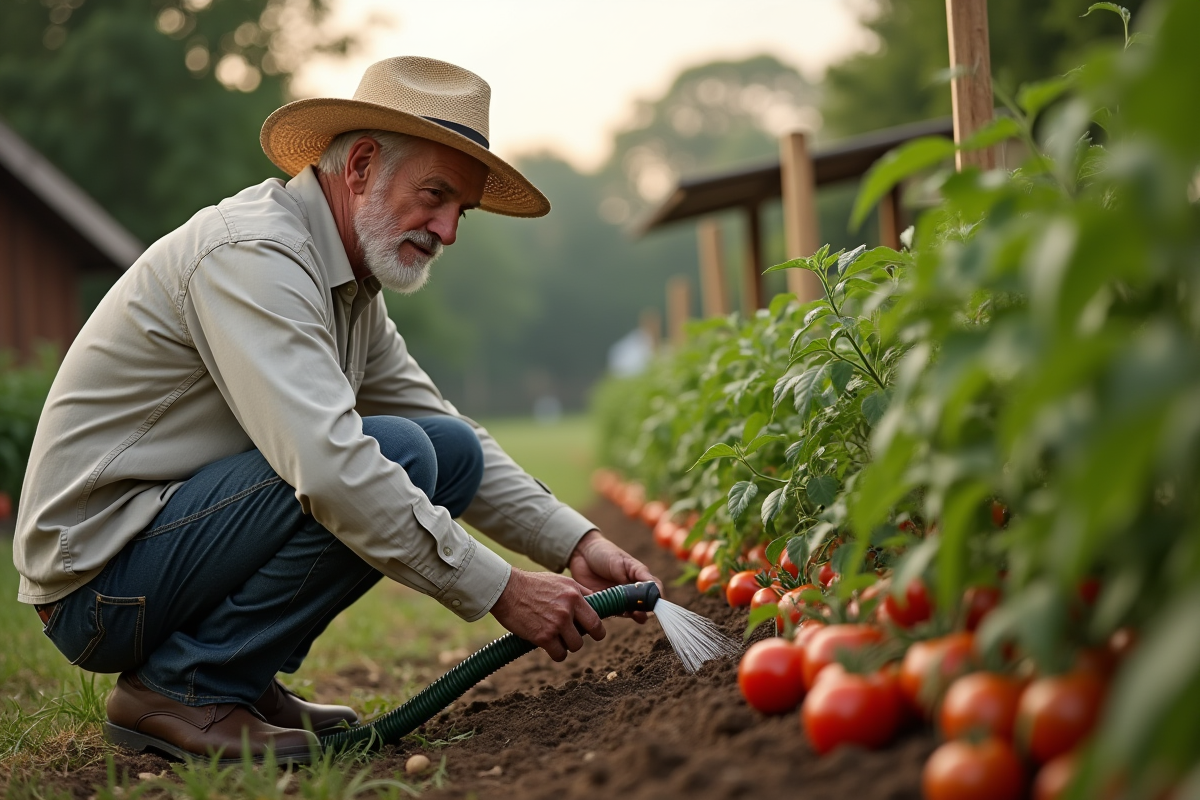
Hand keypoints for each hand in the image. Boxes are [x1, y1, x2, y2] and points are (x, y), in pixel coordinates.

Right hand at [489, 568, 604, 661]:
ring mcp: (557, 623)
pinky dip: (556, 653)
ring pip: (576, 645)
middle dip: (584, 636)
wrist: (506, 590)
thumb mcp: (560, 581)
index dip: (598, 627)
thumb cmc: (532, 584)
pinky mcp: (544, 637)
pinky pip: (559, 654)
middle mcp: (568, 608)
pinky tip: (548, 645)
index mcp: (574, 594)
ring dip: (567, 645)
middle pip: (592, 632)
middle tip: (573, 636)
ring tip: (556, 637)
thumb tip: (596, 602)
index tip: (594, 632)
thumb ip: (579, 592)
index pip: (597, 616)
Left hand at [567, 530, 662, 623]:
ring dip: (633, 614)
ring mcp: (619, 598)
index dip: (657, 597)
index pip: (654, 589)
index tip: (657, 603)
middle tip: (642, 611)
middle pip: (644, 604)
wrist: (581, 553)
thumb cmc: (605, 553)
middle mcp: (631, 590)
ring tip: (633, 613)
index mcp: (639, 577)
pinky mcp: (606, 603)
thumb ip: (638, 575)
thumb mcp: (624, 562)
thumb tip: (652, 588)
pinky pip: (614, 613)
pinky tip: (617, 611)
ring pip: (631, 611)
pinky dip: (617, 614)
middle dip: (646, 610)